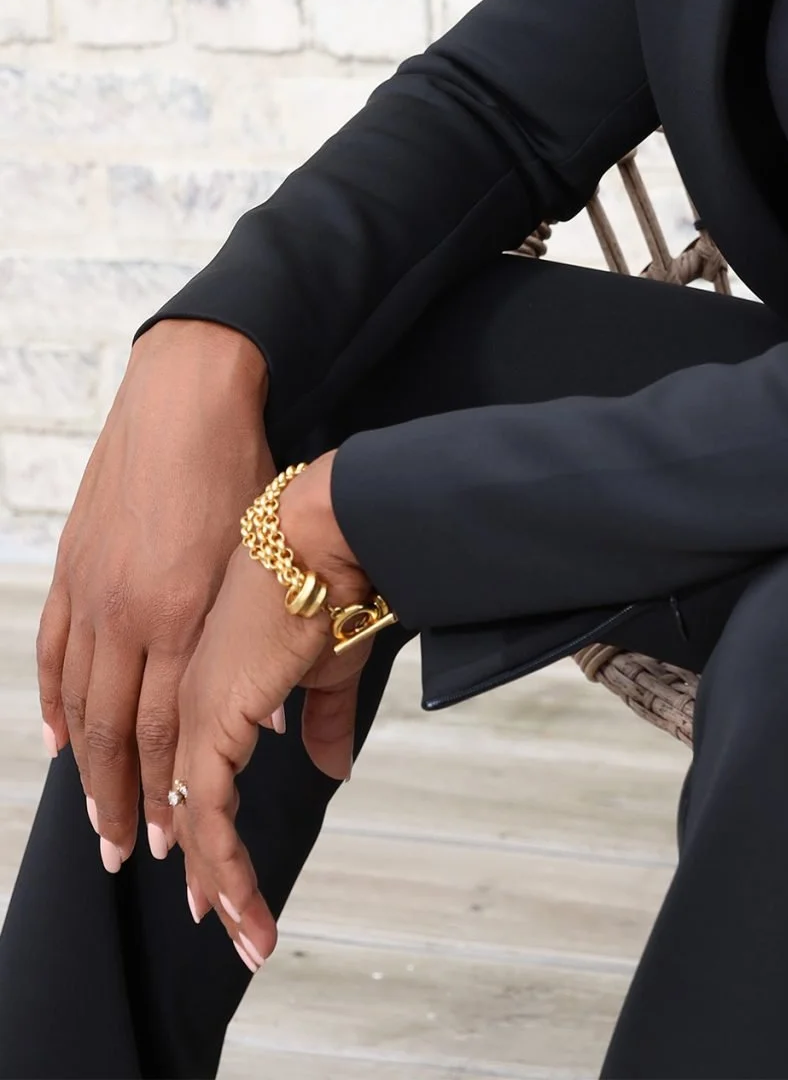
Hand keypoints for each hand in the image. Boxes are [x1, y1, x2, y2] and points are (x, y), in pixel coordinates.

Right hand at [37, 319, 273, 871]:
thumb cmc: (240, 467)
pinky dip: (54, 700)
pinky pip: (54, 650)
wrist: (187, 396)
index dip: (167, 788)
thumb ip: (265, 640)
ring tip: (96, 818)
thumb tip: (270, 718)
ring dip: (86, 769)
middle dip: (120, 799)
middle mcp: (130, 612)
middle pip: (115, 731)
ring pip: (80, 702)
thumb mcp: (264, 557)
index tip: (176, 834)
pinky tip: (59, 740)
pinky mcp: (73, 565)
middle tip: (124, 853)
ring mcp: (93, 590)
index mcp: (183, 613)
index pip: (165, 727)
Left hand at [172, 453, 381, 971]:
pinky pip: (208, 814)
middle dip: (213, 877)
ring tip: (248, 933)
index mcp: (213, 687)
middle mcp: (192, 705)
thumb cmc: (334, 586)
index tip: (217, 886)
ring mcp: (196, 715)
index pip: (200, 777)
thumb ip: (319, 722)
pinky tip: (241, 896)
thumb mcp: (328, 669)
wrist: (328, 539)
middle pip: (189, 810)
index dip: (210, 837)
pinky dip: (224, 863)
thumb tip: (330, 769)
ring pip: (195, 823)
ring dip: (223, 884)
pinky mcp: (212, 723)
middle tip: (231, 928)